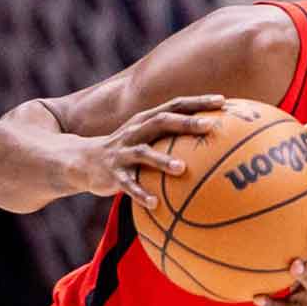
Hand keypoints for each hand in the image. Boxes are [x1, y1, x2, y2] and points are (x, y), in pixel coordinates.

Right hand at [81, 94, 223, 208]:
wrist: (83, 161)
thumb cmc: (130, 152)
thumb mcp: (150, 140)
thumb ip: (177, 139)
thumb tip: (219, 148)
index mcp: (147, 120)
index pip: (176, 105)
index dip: (198, 102)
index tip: (223, 101)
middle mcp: (135, 131)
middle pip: (162, 122)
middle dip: (186, 123)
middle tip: (210, 126)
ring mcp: (123, 151)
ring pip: (143, 153)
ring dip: (162, 160)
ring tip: (182, 168)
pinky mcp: (112, 173)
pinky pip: (127, 184)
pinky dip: (140, 193)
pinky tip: (155, 204)